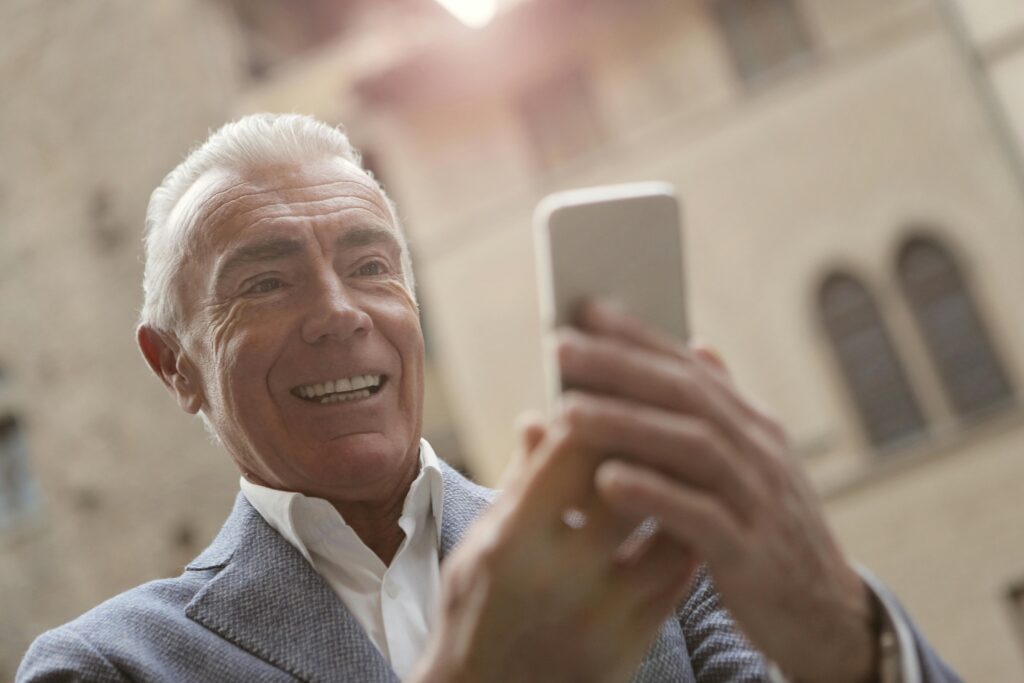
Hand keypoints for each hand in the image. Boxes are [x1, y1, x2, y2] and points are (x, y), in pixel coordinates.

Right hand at [410, 407, 695, 682]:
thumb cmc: (473, 616)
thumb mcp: (479, 545)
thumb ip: (519, 482)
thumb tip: (539, 419)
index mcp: (514, 540)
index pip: (576, 450)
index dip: (601, 409)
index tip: (613, 389)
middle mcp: (562, 575)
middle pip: (634, 483)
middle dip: (651, 444)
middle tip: (664, 416)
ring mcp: (603, 615)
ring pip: (671, 532)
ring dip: (680, 493)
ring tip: (683, 465)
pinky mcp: (631, 648)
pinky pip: (680, 582)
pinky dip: (685, 543)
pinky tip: (683, 519)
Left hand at [555, 301, 875, 682]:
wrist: (827, 614)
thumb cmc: (769, 532)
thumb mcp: (754, 463)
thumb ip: (723, 408)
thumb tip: (697, 347)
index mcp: (753, 426)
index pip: (689, 367)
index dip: (638, 337)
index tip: (586, 310)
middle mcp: (759, 452)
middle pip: (685, 396)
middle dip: (620, 367)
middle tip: (560, 348)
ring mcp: (759, 500)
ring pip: (690, 446)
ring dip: (627, 423)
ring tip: (569, 411)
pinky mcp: (752, 553)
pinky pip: (699, 516)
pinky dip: (655, 494)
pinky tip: (607, 480)